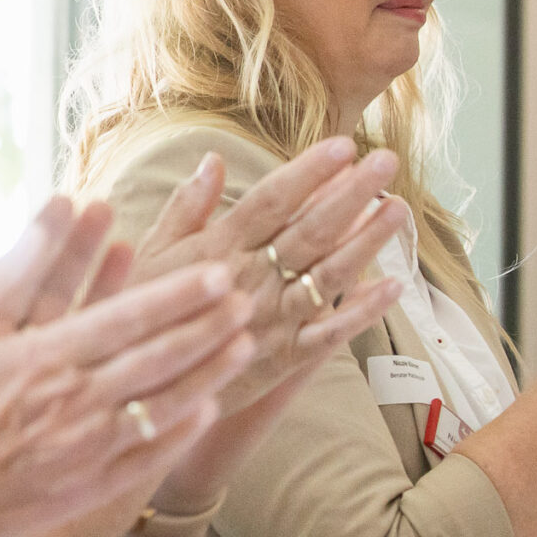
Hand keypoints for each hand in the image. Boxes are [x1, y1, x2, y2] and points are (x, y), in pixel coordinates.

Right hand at [0, 198, 254, 536]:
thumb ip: (6, 271)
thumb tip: (49, 206)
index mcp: (44, 358)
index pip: (129, 318)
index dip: (179, 295)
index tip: (217, 272)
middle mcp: (77, 402)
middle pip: (159, 357)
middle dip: (209, 326)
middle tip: (246, 299)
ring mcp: (88, 449)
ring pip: (165, 403)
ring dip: (210, 372)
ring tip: (246, 345)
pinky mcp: (88, 488)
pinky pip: (149, 457)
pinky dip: (182, 432)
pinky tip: (207, 411)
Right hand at [126, 138, 407, 415]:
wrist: (139, 390)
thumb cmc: (140, 315)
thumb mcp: (151, 256)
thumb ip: (185, 209)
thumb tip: (213, 161)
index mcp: (218, 250)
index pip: (270, 202)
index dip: (308, 173)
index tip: (342, 145)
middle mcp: (250, 280)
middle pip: (309, 231)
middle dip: (350, 194)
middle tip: (387, 161)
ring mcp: (272, 320)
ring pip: (329, 276)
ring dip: (367, 242)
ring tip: (398, 208)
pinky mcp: (284, 359)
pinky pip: (330, 332)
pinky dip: (362, 311)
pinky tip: (393, 286)